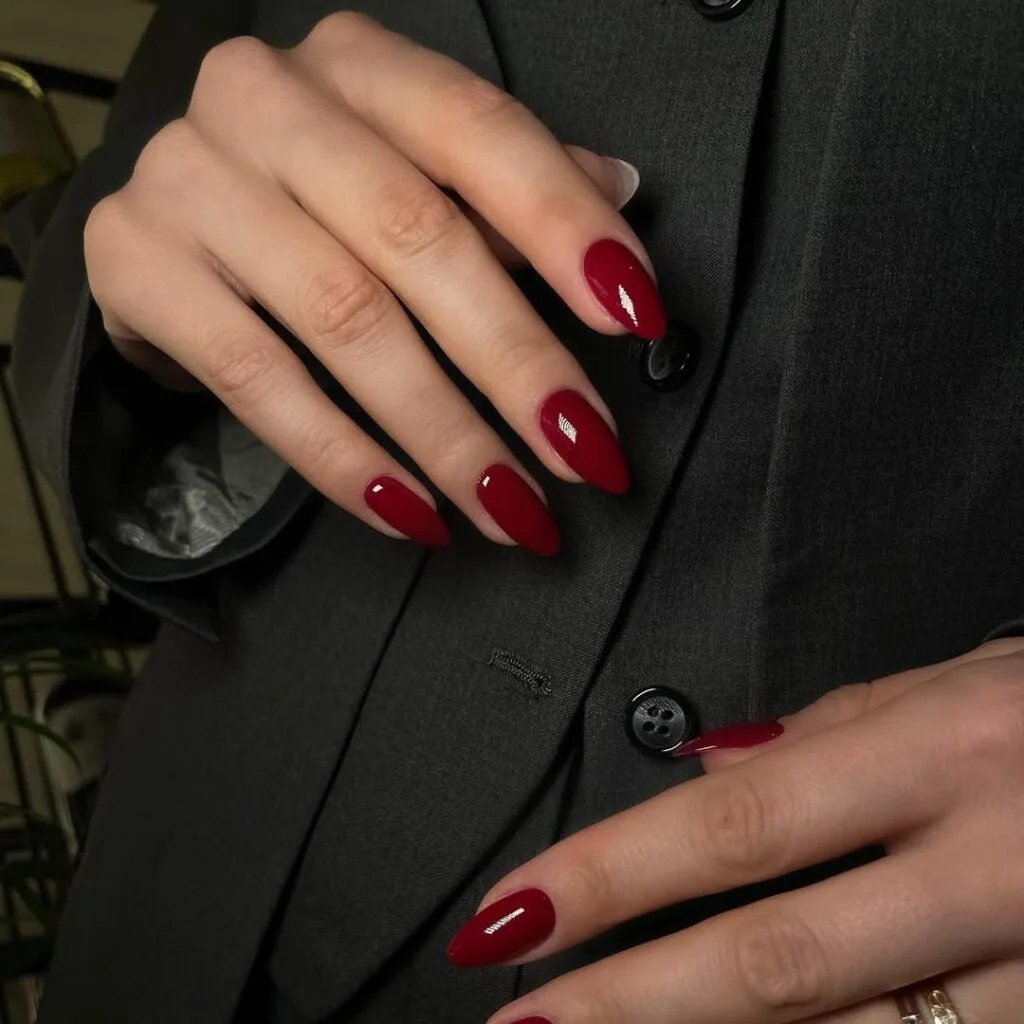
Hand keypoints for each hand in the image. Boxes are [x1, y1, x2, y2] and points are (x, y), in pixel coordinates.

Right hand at [84, 13, 657, 554]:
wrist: (165, 223)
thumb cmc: (312, 198)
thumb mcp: (412, 168)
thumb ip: (510, 186)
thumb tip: (620, 196)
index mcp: (360, 64)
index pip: (484, 134)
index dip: (568, 229)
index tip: (635, 318)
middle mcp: (268, 100)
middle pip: (420, 240)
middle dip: (516, 363)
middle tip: (583, 452)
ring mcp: (191, 179)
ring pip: (348, 320)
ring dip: (445, 434)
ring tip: (511, 507)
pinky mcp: (137, 265)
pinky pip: (259, 382)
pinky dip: (344, 459)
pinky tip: (410, 511)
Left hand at [448, 638, 1023, 1022]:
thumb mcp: (960, 685)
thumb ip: (828, 734)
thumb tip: (701, 776)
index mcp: (945, 749)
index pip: (736, 824)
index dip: (611, 876)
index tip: (514, 914)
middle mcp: (998, 863)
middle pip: (778, 961)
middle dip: (631, 1004)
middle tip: (522, 1023)